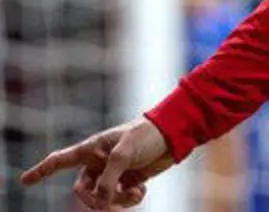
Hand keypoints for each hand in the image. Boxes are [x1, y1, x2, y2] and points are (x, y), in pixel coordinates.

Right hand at [20, 117, 173, 209]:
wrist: (175, 135)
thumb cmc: (148, 135)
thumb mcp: (125, 154)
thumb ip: (109, 179)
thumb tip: (101, 203)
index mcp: (92, 148)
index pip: (61, 160)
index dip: (42, 171)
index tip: (25, 181)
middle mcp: (99, 161)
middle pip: (82, 190)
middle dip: (95, 199)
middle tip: (108, 202)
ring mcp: (113, 172)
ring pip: (103, 197)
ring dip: (117, 201)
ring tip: (134, 194)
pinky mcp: (128, 179)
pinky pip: (120, 198)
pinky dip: (130, 198)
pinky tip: (141, 190)